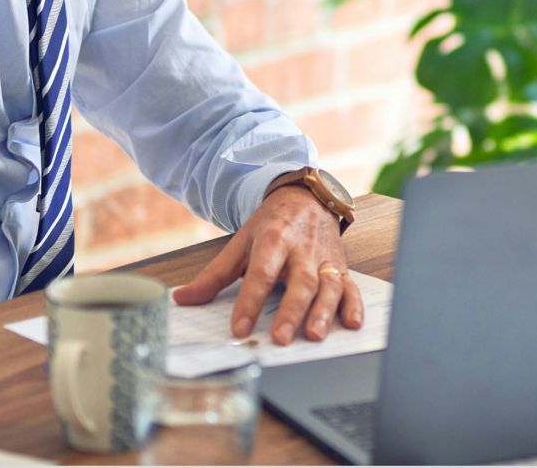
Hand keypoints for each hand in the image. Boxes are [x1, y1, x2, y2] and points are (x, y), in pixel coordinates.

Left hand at [168, 185, 363, 344]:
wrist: (307, 198)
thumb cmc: (273, 225)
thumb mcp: (241, 243)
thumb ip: (214, 275)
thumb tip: (182, 299)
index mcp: (274, 240)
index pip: (261, 273)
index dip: (250, 301)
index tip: (239, 328)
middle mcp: (303, 250)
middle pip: (300, 281)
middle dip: (291, 311)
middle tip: (280, 337)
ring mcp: (325, 260)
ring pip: (328, 286)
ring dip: (323, 311)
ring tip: (314, 335)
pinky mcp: (341, 267)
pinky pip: (351, 287)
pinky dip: (354, 305)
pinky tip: (352, 323)